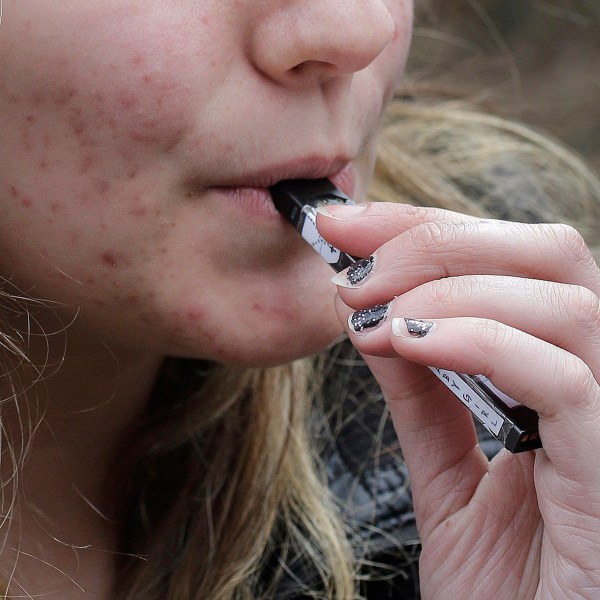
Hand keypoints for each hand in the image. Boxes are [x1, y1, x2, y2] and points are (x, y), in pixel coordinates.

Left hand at [318, 202, 599, 598]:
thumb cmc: (502, 584)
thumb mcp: (445, 469)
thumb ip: (420, 393)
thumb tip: (374, 315)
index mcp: (560, 375)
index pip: (512, 260)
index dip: (427, 227)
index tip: (346, 226)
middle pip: (550, 253)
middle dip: (438, 239)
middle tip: (356, 268)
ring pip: (564, 301)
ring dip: (450, 286)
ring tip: (373, 312)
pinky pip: (565, 380)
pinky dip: (479, 341)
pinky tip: (408, 342)